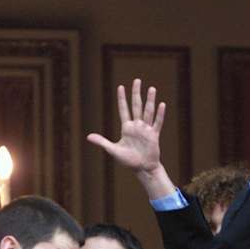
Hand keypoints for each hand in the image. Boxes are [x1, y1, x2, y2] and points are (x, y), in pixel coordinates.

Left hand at [88, 79, 175, 198]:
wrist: (143, 168)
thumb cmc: (128, 160)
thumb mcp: (113, 150)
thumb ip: (102, 142)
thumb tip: (88, 137)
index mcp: (126, 128)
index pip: (123, 109)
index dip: (122, 98)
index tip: (121, 87)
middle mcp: (137, 126)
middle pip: (136, 106)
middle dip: (136, 93)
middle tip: (137, 80)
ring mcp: (146, 130)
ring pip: (148, 111)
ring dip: (150, 100)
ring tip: (152, 88)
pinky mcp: (154, 135)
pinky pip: (157, 123)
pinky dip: (159, 114)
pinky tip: (161, 104)